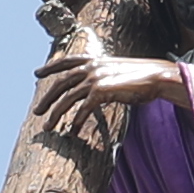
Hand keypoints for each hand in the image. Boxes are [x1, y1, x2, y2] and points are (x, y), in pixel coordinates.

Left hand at [27, 43, 188, 150]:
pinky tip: (72, 132)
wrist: (156, 77)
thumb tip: (95, 88)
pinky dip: (76, 122)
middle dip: (47, 98)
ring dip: (55, 114)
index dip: (50, 67)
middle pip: (61, 83)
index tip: (37, 73)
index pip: (67, 61)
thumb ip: (103, 76)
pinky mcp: (101, 91)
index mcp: (95, 60)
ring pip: (67, 98)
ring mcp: (95, 78)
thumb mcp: (118, 71)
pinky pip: (83, 109)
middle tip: (37, 112)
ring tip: (47, 128)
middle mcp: (92, 66)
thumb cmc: (142, 78)